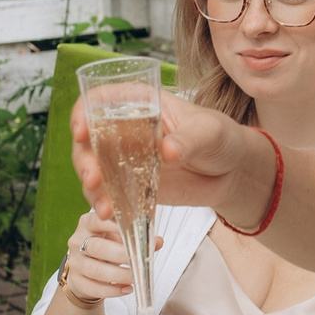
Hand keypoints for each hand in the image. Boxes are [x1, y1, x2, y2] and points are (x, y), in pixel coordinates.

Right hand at [59, 210, 160, 307]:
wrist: (87, 269)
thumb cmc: (107, 247)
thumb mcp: (119, 238)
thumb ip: (137, 237)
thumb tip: (158, 241)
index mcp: (88, 223)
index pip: (98, 221)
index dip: (114, 226)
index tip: (133, 231)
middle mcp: (77, 240)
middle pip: (97, 247)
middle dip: (121, 255)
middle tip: (139, 260)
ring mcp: (75, 261)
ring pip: (95, 269)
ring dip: (118, 275)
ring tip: (135, 278)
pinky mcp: (75, 280)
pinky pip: (93, 287)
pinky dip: (112, 290)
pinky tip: (126, 289)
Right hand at [72, 93, 265, 220]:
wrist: (232, 172)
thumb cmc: (221, 138)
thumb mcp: (209, 131)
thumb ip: (189, 139)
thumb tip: (167, 151)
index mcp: (139, 102)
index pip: (99, 100)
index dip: (83, 113)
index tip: (82, 132)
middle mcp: (125, 129)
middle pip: (88, 139)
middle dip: (84, 159)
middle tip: (94, 177)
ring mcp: (125, 159)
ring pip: (93, 169)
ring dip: (91, 186)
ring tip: (104, 205)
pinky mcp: (131, 185)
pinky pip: (109, 193)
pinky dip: (105, 203)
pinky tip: (110, 214)